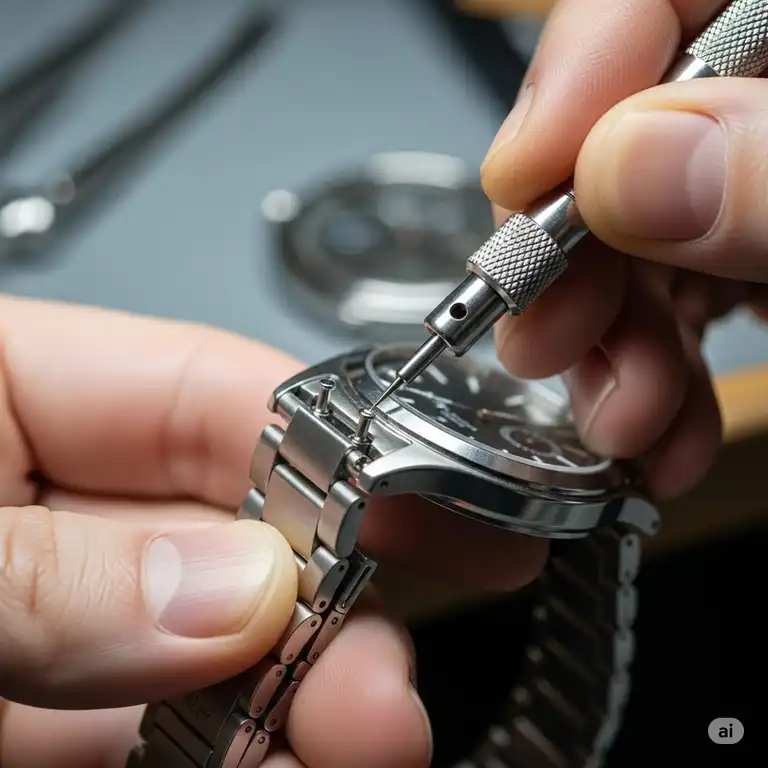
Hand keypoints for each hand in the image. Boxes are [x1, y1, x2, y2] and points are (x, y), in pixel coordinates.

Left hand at [0, 295, 548, 767]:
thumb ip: (56, 570)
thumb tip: (234, 593)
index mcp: (7, 389)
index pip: (209, 389)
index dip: (336, 444)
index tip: (439, 508)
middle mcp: (40, 492)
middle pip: (233, 527)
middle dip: (330, 602)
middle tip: (389, 679)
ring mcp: (45, 602)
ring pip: (206, 644)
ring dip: (294, 697)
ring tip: (359, 742)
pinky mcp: (32, 705)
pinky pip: (147, 728)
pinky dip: (224, 750)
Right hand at [480, 0, 767, 499]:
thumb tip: (629, 164)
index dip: (574, 76)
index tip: (523, 177)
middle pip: (622, 134)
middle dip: (571, 254)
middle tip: (547, 337)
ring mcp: (752, 186)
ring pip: (630, 237)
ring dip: (604, 345)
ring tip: (618, 422)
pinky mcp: (750, 260)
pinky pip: (671, 300)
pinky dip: (649, 375)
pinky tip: (654, 431)